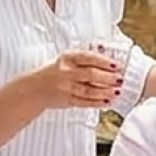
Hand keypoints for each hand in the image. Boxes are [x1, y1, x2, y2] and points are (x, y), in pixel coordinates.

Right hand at [0, 48, 124, 110]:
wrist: (35, 88)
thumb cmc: (54, 71)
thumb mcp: (66, 60)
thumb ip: (84, 58)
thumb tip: (105, 52)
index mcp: (67, 58)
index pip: (88, 58)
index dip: (104, 61)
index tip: (116, 65)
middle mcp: (66, 72)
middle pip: (90, 75)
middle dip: (108, 78)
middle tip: (120, 79)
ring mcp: (66, 87)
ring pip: (89, 90)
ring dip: (105, 92)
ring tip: (117, 91)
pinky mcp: (67, 100)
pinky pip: (84, 102)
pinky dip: (97, 103)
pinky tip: (108, 102)